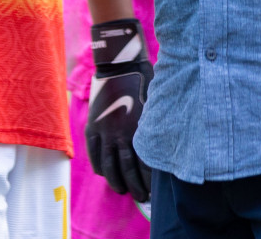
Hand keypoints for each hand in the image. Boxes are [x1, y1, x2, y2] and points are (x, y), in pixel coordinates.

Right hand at [86, 19, 152, 202]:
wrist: (120, 63)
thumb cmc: (145, 82)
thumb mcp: (157, 103)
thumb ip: (157, 125)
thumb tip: (167, 143)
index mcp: (139, 129)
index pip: (144, 164)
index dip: (149, 180)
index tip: (154, 190)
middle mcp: (121, 134)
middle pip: (126, 169)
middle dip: (134, 186)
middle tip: (140, 197)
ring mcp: (104, 131)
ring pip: (108, 165)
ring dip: (115, 181)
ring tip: (121, 189)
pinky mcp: (93, 126)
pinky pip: (93, 153)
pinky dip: (98, 166)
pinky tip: (103, 173)